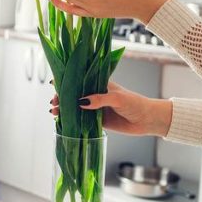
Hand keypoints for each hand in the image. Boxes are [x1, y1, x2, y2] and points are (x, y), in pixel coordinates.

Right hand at [50, 82, 172, 136]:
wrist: (147, 120)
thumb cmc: (135, 104)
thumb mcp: (117, 98)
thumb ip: (99, 99)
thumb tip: (80, 102)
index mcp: (100, 84)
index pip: (80, 80)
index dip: (67, 81)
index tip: (54, 82)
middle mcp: (95, 95)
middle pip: (74, 94)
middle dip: (62, 97)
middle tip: (53, 102)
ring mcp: (95, 108)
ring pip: (75, 107)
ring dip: (64, 109)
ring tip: (54, 112)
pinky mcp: (97, 121)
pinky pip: (80, 120)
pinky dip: (70, 120)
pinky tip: (62, 121)